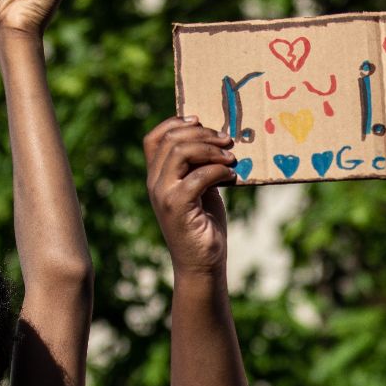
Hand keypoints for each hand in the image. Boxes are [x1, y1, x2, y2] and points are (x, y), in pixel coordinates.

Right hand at [144, 117, 236, 276]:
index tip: (201, 121)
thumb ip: (199, 166)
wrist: (202, 264)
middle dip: (203, 134)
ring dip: (211, 149)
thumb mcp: (200, 189)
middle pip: (171, 140)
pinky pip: (198, 175)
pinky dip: (218, 170)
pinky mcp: (177, 206)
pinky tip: (231, 176)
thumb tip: (216, 139)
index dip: (176, 123)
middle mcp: (154, 183)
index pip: (154, 138)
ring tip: (231, 158)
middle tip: (227, 140)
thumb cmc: (205, 226)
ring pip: (180, 152)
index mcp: (157, 177)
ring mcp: (163, 194)